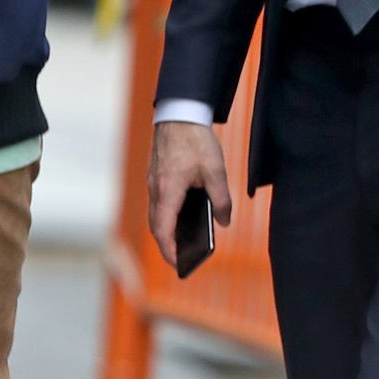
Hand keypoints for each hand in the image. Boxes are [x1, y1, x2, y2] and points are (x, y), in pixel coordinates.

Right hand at [148, 121, 232, 267]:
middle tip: (182, 260)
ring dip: (166, 232)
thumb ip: (221, 199)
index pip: (164, 230)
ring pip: (156, 215)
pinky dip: (166, 217)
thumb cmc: (196, 140)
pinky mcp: (156, 176)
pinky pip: (159, 204)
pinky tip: (183, 219)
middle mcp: (156, 189)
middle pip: (157, 226)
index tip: (179, 264)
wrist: (179, 113)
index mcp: (168, 190)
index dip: (170, 250)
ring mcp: (153, 182)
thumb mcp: (215, 171)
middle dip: (167, 246)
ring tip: (184, 244)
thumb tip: (224, 222)